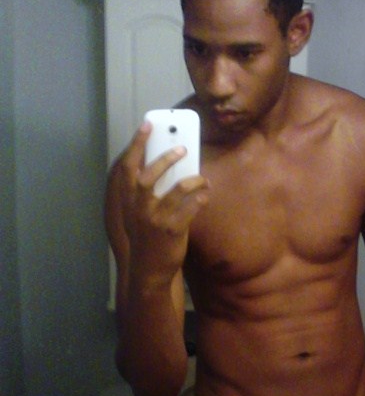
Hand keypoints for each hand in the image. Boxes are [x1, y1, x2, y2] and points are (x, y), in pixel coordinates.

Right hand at [119, 121, 208, 287]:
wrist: (149, 270)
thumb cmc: (147, 238)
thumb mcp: (139, 215)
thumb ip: (147, 193)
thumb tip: (167, 167)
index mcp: (128, 201)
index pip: (129, 166)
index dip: (137, 143)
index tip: (148, 125)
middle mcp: (139, 208)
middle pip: (150, 174)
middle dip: (166, 158)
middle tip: (182, 149)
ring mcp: (155, 219)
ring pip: (176, 189)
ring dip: (192, 179)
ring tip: (202, 177)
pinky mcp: (172, 230)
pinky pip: (191, 207)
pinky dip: (200, 198)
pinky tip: (206, 194)